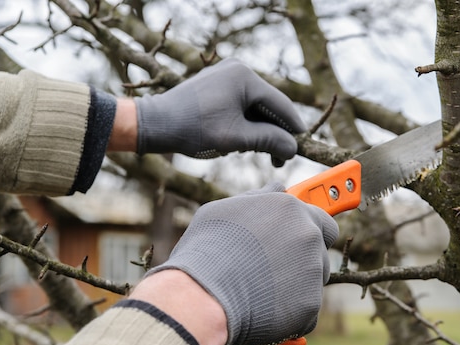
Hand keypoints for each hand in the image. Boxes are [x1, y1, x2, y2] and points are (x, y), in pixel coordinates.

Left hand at [134, 58, 304, 166]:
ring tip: (256, 152)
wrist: (156, 124)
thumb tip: (293, 148)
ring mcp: (226, 75)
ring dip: (260, 130)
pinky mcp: (217, 85)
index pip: (280, 104)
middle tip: (277, 159)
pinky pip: (242, 104)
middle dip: (274, 132)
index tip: (303, 147)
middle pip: (269, 105)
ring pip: (256, 106)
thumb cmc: (193, 129)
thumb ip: (269, 141)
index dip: (294, 128)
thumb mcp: (237, 138)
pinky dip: (247, 123)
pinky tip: (243, 141)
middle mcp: (237, 69)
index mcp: (244, 76)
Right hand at [145, 183, 338, 344]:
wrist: (200, 296)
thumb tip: (277, 187)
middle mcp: (307, 235)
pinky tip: (263, 311)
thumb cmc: (205, 251)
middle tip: (275, 269)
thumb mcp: (224, 211)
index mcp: (290, 209)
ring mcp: (312, 270)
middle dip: (305, 258)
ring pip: (314, 280)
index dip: (310, 229)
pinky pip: (307, 310)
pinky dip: (291, 313)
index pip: (321, 217)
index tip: (299, 240)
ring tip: (260, 290)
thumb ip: (258, 197)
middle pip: (321, 250)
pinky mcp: (310, 304)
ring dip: (296, 285)